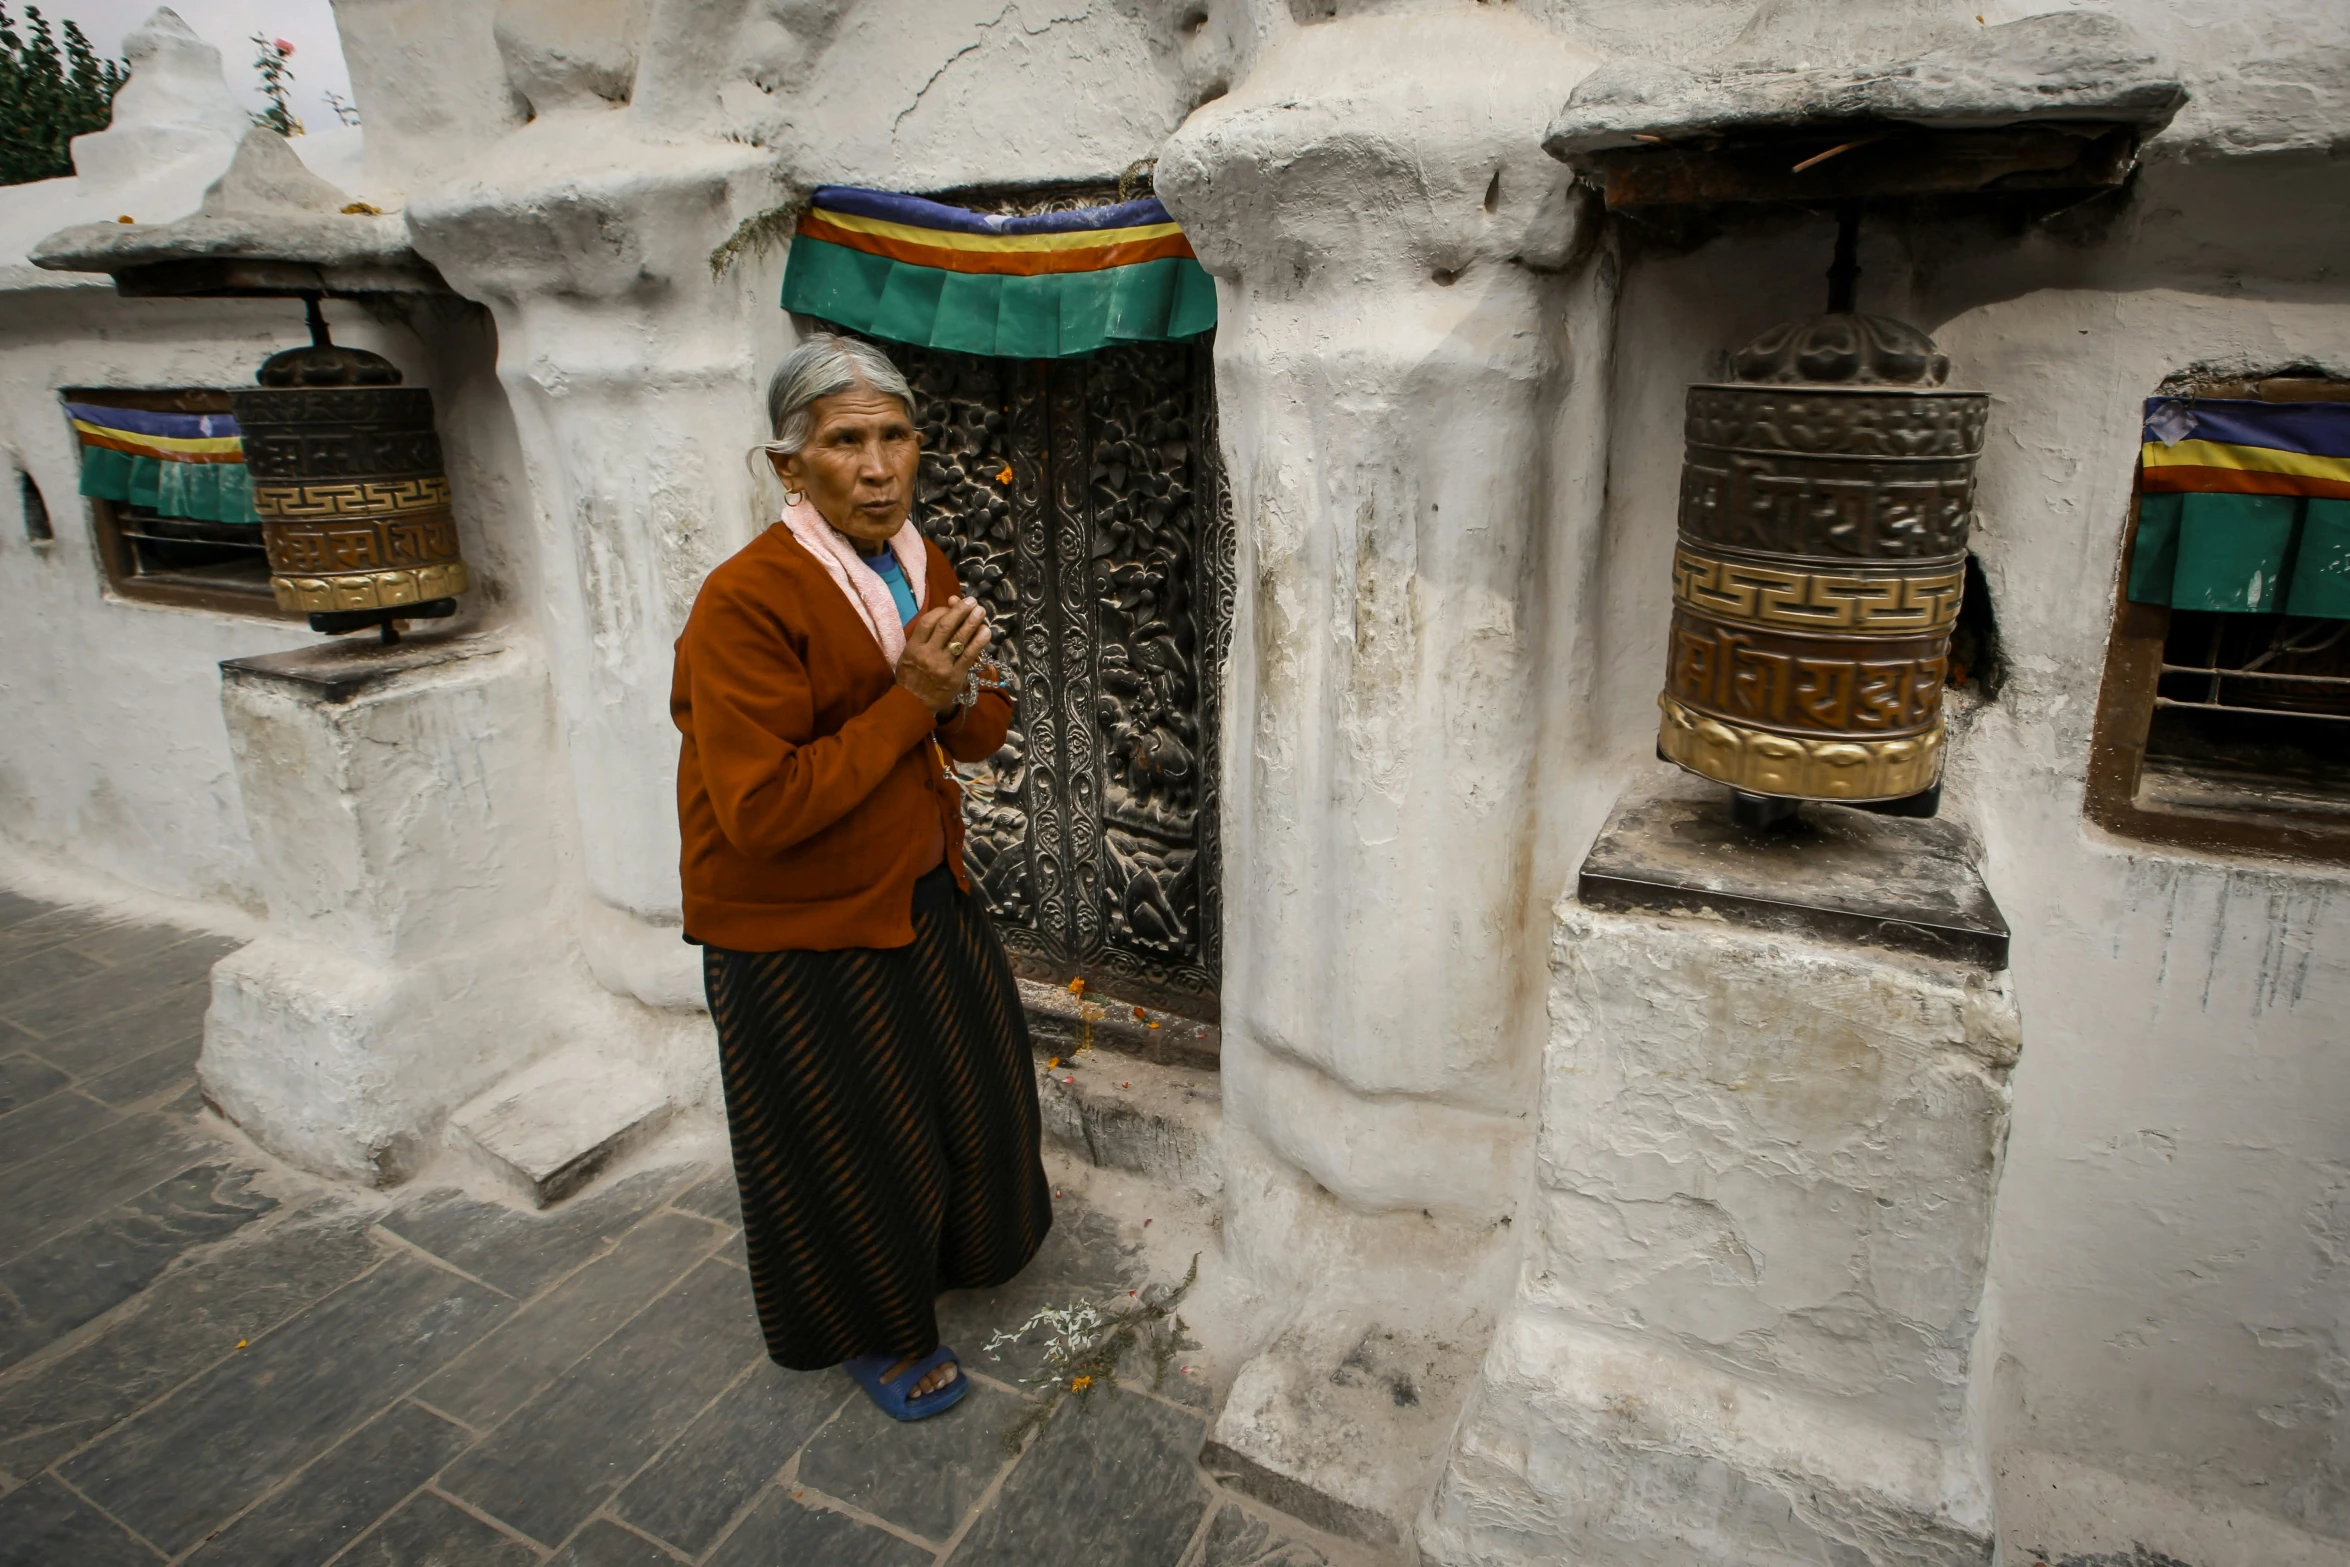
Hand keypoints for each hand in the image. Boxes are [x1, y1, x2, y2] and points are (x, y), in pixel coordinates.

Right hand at [896, 595, 990, 716]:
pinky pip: (969, 656)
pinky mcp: (955, 676)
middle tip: (972, 602)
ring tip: (981, 611)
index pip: (928, 621)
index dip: (942, 610)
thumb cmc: (912, 676)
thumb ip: (924, 636)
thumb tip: (943, 613)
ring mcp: (942, 665)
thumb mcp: (909, 654)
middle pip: (946, 626)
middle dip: (960, 611)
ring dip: (972, 622)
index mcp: (914, 647)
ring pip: (959, 639)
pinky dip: (979, 642)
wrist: (913, 705)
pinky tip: (985, 632)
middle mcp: (928, 654)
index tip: (952, 606)